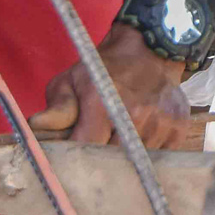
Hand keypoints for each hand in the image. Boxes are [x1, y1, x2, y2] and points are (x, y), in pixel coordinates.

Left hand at [31, 24, 196, 149]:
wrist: (150, 51)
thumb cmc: (104, 69)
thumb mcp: (72, 80)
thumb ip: (57, 108)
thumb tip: (36, 127)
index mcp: (102, 102)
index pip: (85, 149)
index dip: (76, 158)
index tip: (72, 159)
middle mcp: (134, 115)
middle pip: (110, 161)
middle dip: (100, 160)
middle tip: (94, 151)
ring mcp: (159, 123)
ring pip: (135, 164)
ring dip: (124, 158)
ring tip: (118, 140)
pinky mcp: (178, 130)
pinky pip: (157, 159)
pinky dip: (145, 155)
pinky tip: (139, 137)